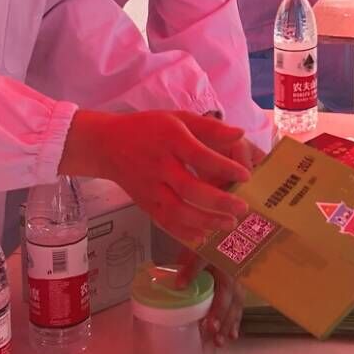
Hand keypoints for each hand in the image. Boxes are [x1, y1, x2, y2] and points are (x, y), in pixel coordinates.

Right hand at [61, 110, 250, 247]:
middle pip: (189, 188)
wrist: (108, 144)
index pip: (199, 155)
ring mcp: (150, 187)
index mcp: (170, 139)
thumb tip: (240, 134)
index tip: (245, 175)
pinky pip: (164, 222)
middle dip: (218, 201)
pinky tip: (203, 234)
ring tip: (229, 224)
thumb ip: (209, 128)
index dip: (223, 167)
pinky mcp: (145, 203)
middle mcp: (159, 165)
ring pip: (177, 211)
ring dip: (205, 221)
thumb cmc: (150, 129)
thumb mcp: (178, 119)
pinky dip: (184, 232)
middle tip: (242, 208)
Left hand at [172, 248, 245, 346]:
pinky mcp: (239, 287)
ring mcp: (239, 284)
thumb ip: (191, 268)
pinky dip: (236, 320)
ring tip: (223, 341)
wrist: (229, 233)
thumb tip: (178, 287)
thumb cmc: (212, 242)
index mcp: (226, 271)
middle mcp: (235, 279)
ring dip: (230, 325)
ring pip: (237, 307)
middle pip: (231, 304)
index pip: (223, 295)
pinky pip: (239, 305)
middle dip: (223, 322)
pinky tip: (232, 334)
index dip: (216, 310)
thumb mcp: (200, 251)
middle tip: (216, 339)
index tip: (209, 325)